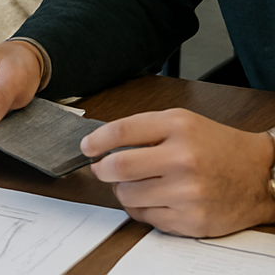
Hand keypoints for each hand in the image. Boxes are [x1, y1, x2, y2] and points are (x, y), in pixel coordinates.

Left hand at [83, 109, 274, 236]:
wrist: (258, 175)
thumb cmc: (217, 146)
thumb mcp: (181, 122)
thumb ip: (144, 128)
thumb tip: (104, 141)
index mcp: (178, 128)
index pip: (121, 131)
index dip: (96, 140)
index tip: (86, 146)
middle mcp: (182, 160)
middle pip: (119, 167)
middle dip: (102, 168)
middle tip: (102, 168)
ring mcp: (188, 193)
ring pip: (128, 195)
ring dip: (122, 190)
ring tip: (133, 183)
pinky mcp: (192, 221)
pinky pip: (147, 217)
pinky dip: (142, 208)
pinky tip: (153, 197)